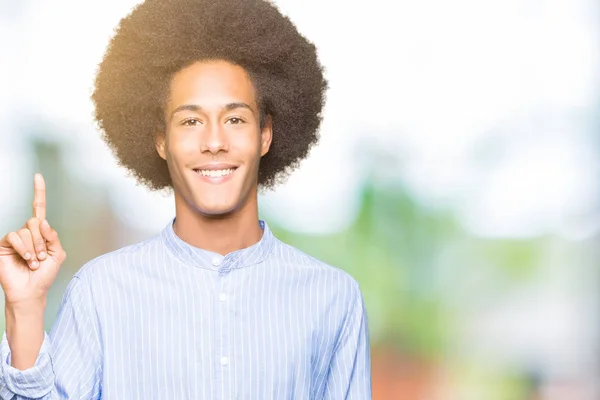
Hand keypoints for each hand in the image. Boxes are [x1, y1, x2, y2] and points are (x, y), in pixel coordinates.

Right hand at [0, 173, 66, 306]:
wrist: (31, 291)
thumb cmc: (44, 275)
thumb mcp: (58, 254)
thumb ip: (53, 236)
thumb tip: (42, 221)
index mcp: (41, 232)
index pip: (39, 208)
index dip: (38, 192)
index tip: (37, 176)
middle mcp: (27, 232)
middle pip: (35, 221)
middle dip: (42, 240)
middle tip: (42, 257)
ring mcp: (15, 239)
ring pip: (26, 230)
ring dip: (34, 247)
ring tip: (34, 262)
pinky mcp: (4, 245)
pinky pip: (14, 237)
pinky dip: (23, 248)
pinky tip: (26, 259)